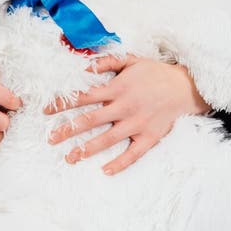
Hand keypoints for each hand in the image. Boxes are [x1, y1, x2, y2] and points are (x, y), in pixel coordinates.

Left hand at [44, 54, 210, 174]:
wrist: (185, 87)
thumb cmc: (155, 73)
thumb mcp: (132, 60)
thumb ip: (107, 62)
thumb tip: (85, 66)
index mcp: (118, 87)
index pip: (84, 96)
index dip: (63, 103)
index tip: (46, 111)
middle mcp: (125, 107)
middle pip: (90, 120)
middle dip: (68, 130)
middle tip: (50, 139)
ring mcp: (137, 124)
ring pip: (108, 139)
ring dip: (87, 149)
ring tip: (69, 158)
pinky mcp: (150, 137)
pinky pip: (133, 154)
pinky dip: (119, 163)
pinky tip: (105, 171)